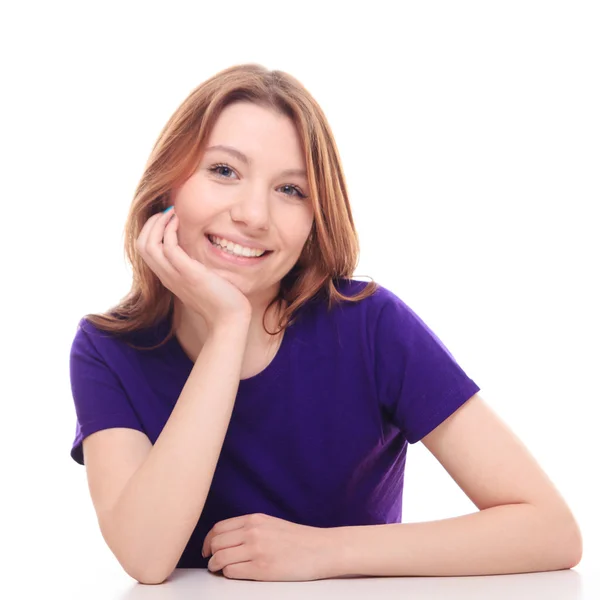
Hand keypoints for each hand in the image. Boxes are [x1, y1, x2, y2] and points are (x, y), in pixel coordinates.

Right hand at [136, 208, 251, 331]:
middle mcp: (168, 277)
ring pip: (149, 245)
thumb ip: (194, 267)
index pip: (145, 250)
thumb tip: (199, 253)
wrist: (230, 319)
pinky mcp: (190, 274)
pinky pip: (169, 247)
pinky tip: (181, 222)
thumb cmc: (222, 301)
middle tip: (169, 211)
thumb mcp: (202, 280)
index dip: (151, 231)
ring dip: (159, 223)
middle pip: (141, 245)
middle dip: (151, 223)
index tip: (167, 218)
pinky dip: (171, 231)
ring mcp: (176, 276)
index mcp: (169, 278)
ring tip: (174, 212)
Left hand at [202, 513, 334, 580]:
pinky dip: (229, 575)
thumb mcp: (271, 524)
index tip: (207, 549)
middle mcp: (253, 532)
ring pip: (220, 558)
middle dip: (210, 554)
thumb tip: (226, 540)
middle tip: (213, 562)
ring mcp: (256, 550)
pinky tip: (236, 574)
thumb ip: (250, 528)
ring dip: (216, 566)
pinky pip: (232, 572)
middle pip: (216, 543)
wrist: (321, 549)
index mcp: (254, 519)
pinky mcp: (262, 568)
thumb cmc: (298, 540)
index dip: (208, 540)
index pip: (219, 528)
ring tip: (221, 570)